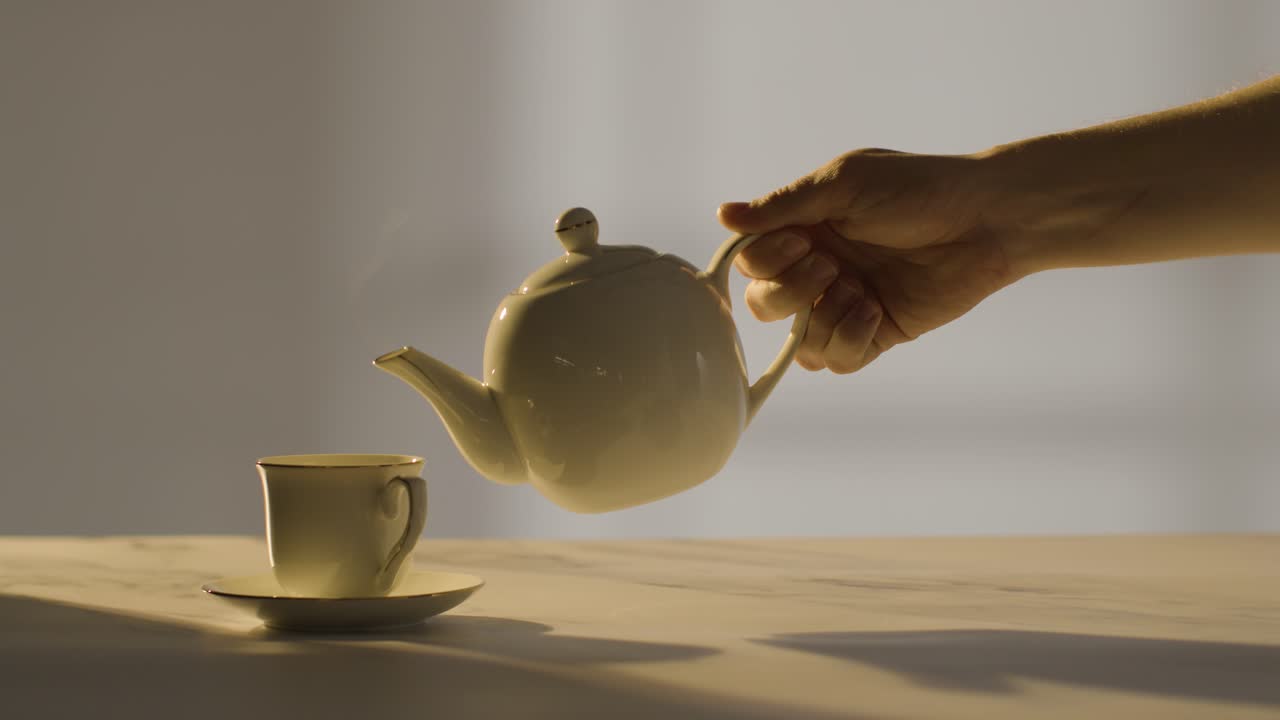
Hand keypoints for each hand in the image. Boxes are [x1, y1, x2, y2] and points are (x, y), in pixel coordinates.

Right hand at [718, 149, 1017, 373]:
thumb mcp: (843, 184)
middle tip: (832, 266)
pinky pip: (837, 361)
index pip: (750, 263)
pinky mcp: (877, 333)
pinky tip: (873, 311)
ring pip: (798, 344)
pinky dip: (847, 341)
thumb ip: (783, 205)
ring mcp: (846, 305)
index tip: (802, 241)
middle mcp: (819, 269)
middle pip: (763, 307)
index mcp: (804, 230)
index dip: (766, 262)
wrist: (984, 220)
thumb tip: (722, 215)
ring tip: (859, 292)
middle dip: (790, 293)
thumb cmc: (917, 189)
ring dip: (821, 320)